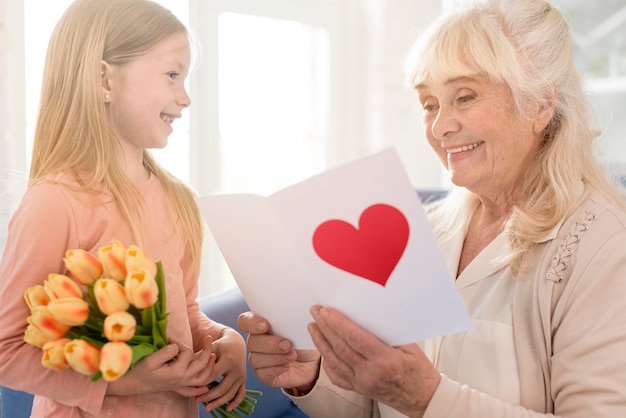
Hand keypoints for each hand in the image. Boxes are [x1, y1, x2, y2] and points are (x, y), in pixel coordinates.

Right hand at [107, 337, 214, 397]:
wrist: (131, 383)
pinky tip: (205, 388)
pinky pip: (192, 391)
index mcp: (177, 372)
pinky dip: (200, 389)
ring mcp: (180, 385)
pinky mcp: (176, 388)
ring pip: (202, 378)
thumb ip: (167, 351)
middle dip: (206, 349)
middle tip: (208, 337)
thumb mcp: (151, 358)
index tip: (169, 338)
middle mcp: (182, 380)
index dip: (179, 342)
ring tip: (213, 355)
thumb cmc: (139, 370)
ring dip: (209, 367)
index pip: (187, 352)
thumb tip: (177, 346)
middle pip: (201, 364)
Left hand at [199, 328, 246, 411]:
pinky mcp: (244, 380)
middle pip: (222, 388)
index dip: (202, 383)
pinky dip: (235, 403)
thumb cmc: (221, 346)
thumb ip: (201, 357)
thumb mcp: (212, 347)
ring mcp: (241, 376)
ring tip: (207, 408)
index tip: (192, 388)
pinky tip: (227, 409)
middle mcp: (236, 369)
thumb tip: (187, 367)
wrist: (237, 343)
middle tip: (197, 400)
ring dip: (218, 403)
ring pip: (230, 393)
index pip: (213, 376)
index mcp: (228, 360)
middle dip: (208, 396)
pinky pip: (241, 394)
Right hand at [238, 311, 320, 391]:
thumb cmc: (304, 339)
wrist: (313, 361)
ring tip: (292, 355)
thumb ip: (291, 317)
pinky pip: (262, 373)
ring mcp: (258, 358)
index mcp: (260, 324)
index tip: (265, 325)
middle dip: (269, 343)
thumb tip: (293, 309)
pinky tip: (287, 365)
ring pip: (255, 358)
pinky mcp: (264, 374)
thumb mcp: (300, 325)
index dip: (251, 323)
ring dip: (275, 357)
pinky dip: (276, 368)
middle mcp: (256, 341)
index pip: (244, 321)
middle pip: (251, 341)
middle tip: (287, 344)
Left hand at [308, 305, 439, 417]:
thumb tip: (368, 314)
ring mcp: (362, 383)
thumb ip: (387, 332)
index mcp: (384, 360)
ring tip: (313, 326)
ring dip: (320, 342)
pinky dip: (326, 361)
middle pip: (340, 347)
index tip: (326, 311)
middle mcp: (370, 373)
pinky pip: (336, 376)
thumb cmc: (419, 372)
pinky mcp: (358, 389)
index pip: (354, 338)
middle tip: (315, 311)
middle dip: (325, 327)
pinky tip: (322, 349)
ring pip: (334, 361)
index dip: (338, 323)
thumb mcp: (410, 347)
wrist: (422, 399)